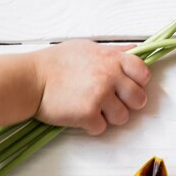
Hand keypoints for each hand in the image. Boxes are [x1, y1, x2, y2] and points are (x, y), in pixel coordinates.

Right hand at [33, 40, 149, 134]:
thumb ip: (113, 51)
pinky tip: (80, 115)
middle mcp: (110, 77)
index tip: (129, 85)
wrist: (31, 79)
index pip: (143, 73)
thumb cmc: (56, 62)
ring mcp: (100, 96)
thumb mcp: (88, 47)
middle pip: (139, 99)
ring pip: (122, 117)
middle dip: (128, 103)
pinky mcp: (88, 114)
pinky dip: (92, 126)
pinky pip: (102, 128)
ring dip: (110, 117)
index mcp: (112, 59)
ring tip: (93, 108)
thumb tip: (134, 50)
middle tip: (112, 102)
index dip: (139, 82)